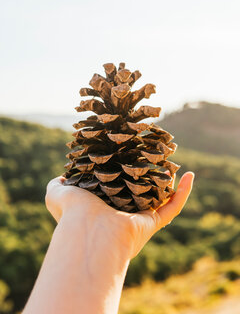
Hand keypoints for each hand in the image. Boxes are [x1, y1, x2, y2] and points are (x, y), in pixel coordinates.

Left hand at [46, 171, 193, 258]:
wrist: (89, 230)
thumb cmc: (72, 211)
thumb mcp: (57, 193)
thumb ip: (58, 184)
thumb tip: (63, 177)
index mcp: (104, 207)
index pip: (117, 189)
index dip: (124, 175)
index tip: (129, 158)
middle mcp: (123, 214)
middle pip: (141, 194)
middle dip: (149, 178)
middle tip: (154, 159)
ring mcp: (139, 219)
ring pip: (160, 200)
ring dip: (169, 184)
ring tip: (173, 164)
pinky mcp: (153, 223)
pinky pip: (173, 207)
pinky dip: (184, 193)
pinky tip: (190, 175)